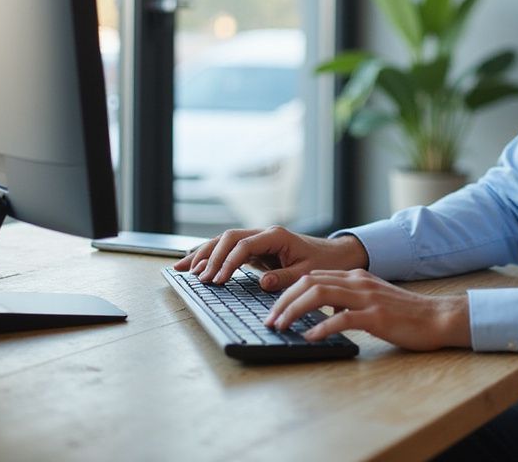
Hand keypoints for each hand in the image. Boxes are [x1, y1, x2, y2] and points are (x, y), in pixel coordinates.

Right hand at [173, 226, 368, 291]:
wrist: (336, 255)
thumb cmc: (324, 263)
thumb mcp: (308, 273)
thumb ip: (285, 278)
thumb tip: (263, 282)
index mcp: (276, 236)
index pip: (244, 245)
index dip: (228, 262)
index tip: (217, 280)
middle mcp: (264, 233)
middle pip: (228, 238)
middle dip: (209, 256)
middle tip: (195, 278)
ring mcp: (258, 239)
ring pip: (224, 241)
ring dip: (203, 253)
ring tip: (181, 270)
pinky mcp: (256, 249)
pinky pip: (228, 249)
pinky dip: (210, 255)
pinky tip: (193, 263)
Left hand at [266, 269, 471, 351]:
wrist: (437, 317)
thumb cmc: (405, 314)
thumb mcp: (372, 300)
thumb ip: (349, 301)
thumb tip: (321, 313)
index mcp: (355, 277)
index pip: (312, 277)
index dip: (288, 293)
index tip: (274, 311)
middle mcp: (358, 282)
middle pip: (309, 282)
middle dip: (284, 301)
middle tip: (270, 321)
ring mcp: (367, 298)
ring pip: (320, 295)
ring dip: (295, 311)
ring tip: (282, 327)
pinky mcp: (376, 316)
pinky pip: (342, 319)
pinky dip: (322, 328)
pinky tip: (310, 337)